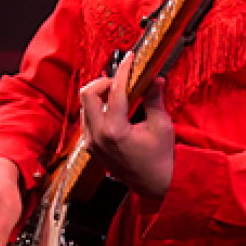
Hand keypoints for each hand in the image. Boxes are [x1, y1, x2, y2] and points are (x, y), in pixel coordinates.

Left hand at [79, 51, 174, 199]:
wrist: (156, 185)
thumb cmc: (160, 160)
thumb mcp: (161, 126)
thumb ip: (155, 99)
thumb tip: (155, 79)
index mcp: (115, 131)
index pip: (115, 91)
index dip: (123, 71)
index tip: (129, 60)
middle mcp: (98, 137)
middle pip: (87, 94)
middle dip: (104, 82)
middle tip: (121, 80)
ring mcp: (92, 143)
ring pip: (84, 106)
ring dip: (100, 95)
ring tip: (119, 93)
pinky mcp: (92, 147)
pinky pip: (87, 120)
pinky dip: (98, 108)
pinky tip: (115, 108)